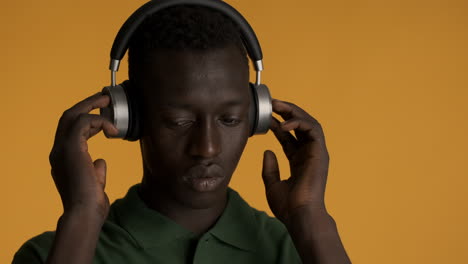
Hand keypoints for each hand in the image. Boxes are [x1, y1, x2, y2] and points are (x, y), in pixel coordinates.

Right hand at [49, 92, 117, 221]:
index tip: (102, 116)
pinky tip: (112, 129)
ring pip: (72, 116)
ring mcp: (61, 149)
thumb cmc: (90, 202)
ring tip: (107, 101)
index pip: (69, 130)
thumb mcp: (94, 181)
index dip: (86, 119)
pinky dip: (99, 121)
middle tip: (103, 97)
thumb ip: (96, 169)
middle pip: (67, 117)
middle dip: (86, 104)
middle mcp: (58, 151)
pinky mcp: (71, 148)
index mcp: (62, 158)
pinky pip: (83, 123)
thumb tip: (100, 162)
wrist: (84, 212)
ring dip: (91, 106)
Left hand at [262, 99, 329, 225]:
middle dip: (287, 112)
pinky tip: (284, 124)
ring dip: (294, 112)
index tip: (266, 116)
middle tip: (272, 103)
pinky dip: (299, 123)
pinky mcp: (320, 152)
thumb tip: (267, 152)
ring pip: (309, 123)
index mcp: (299, 161)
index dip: (278, 124)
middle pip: (300, 126)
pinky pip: (313, 130)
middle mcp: (309, 154)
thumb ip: (269, 168)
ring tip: (278, 105)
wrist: (299, 215)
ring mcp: (316, 153)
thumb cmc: (288, 206)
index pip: (290, 137)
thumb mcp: (272, 184)